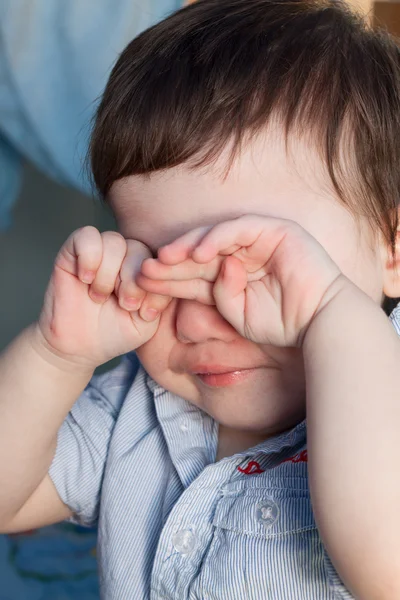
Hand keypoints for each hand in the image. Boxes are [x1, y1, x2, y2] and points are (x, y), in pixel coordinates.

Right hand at [37, 226, 170, 368]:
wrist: (79, 347)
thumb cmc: (116, 333)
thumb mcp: (147, 320)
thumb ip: (161, 296)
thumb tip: (167, 276)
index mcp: (147, 269)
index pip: (160, 261)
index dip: (157, 285)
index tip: (146, 314)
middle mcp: (125, 254)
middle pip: (138, 248)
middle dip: (133, 280)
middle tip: (126, 305)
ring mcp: (100, 250)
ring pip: (114, 242)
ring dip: (109, 274)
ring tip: (100, 297)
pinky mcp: (73, 250)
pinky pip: (87, 236)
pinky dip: (89, 258)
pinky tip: (86, 280)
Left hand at [138, 215, 343, 345]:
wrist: (319, 324)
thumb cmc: (281, 323)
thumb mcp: (236, 314)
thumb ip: (217, 295)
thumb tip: (207, 270)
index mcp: (232, 273)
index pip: (195, 272)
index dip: (170, 277)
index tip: (143, 284)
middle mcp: (242, 253)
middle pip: (199, 253)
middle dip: (172, 262)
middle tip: (145, 269)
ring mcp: (258, 239)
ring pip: (215, 237)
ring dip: (188, 247)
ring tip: (165, 259)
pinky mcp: (274, 230)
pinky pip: (238, 230)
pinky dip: (217, 239)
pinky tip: (196, 254)